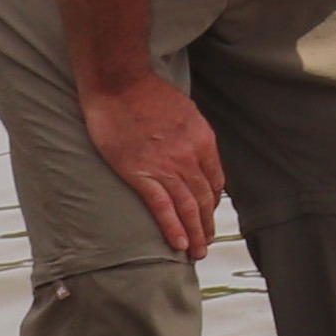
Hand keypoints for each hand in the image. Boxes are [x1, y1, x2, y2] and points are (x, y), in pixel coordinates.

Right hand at [85, 69, 224, 260]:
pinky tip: (178, 244)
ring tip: (195, 252)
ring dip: (194, 234)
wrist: (120, 84)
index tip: (210, 214)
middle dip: (206, 224)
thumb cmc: (147, 93)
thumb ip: (192, 136)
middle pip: (205, 199)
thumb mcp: (185, 112)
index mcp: (203, 141)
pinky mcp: (141, 174)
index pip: (215, 181)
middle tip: (205, 242)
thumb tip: (194, 154)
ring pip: (187, 208)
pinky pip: (162, 208)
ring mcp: (166, 168)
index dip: (213, 203)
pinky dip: (173, 228)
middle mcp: (190, 157)